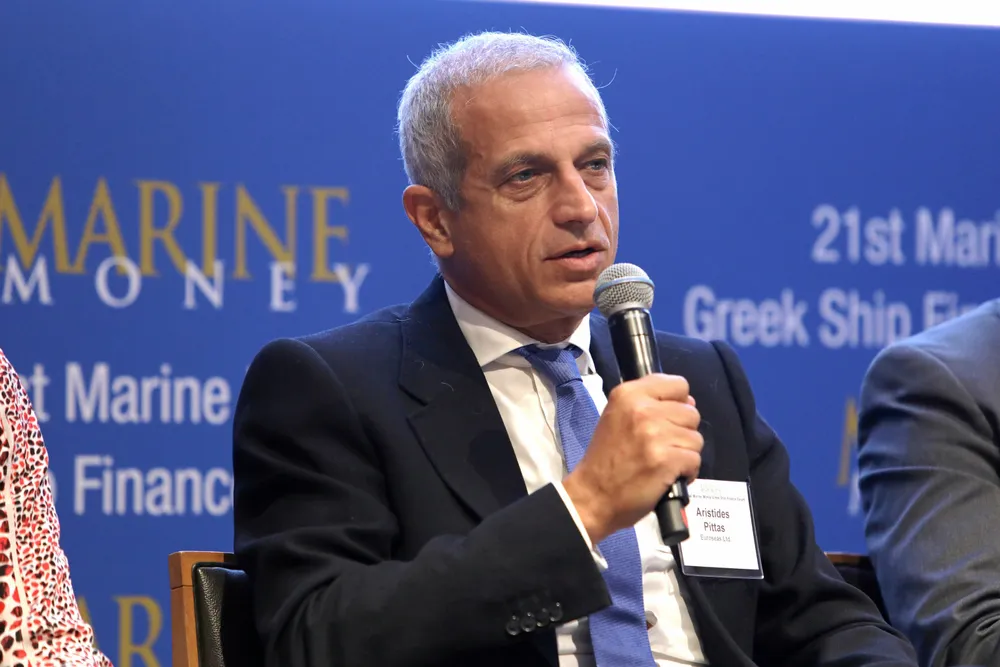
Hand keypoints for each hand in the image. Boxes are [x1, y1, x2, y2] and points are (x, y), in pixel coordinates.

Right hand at [563, 374, 702, 543]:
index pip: (678, 384)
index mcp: (628, 394)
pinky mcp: (666, 460)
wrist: (593, 495)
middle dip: (682, 432)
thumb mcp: (617, 417)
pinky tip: (668, 476)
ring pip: (695, 438)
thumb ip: (650, 404)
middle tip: (660, 447)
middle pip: (691, 413)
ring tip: (662, 462)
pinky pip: (695, 460)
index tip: (666, 419)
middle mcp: (642, 410)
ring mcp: (655, 434)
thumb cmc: (606, 459)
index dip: (678, 403)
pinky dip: (686, 472)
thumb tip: (689, 403)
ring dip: (684, 454)